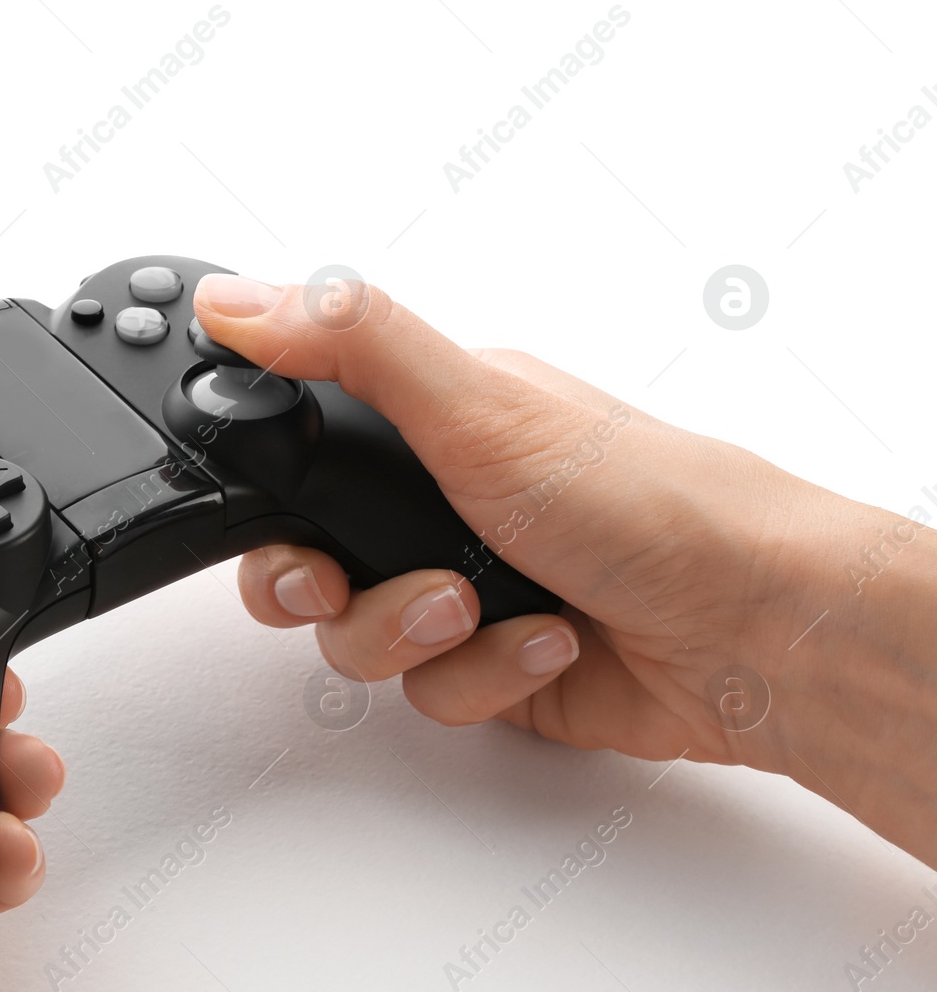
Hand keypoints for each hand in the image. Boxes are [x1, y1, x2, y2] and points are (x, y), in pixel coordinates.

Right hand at [196, 273, 936, 864]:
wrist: (755, 632)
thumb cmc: (648, 499)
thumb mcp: (480, 403)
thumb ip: (351, 345)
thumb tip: (237, 299)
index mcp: (436, 420)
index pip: (301, 449)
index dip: (264, 491)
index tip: (271, 514)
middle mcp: (442, 503)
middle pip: (306, 558)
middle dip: (316, 585)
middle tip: (340, 582)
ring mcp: (466, 588)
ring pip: (357, 637)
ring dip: (410, 631)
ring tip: (478, 606)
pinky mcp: (492, 665)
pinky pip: (426, 692)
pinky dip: (482, 673)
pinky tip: (546, 642)